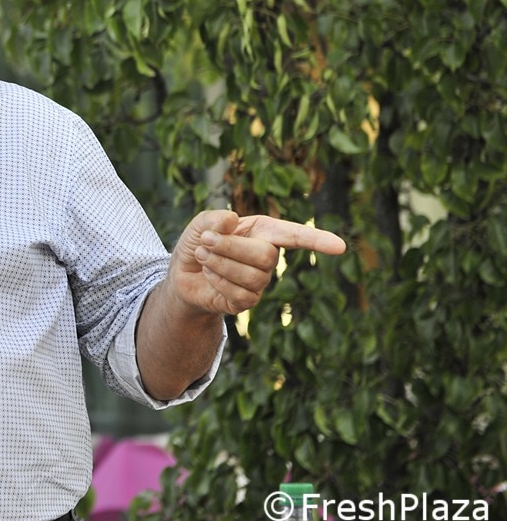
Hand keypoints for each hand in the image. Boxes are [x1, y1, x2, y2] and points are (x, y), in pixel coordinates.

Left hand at [168, 209, 346, 315]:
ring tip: (203, 256)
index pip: (295, 235)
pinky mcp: (247, 301)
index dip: (317, 240)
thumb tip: (231, 219)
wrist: (181, 274)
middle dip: (231, 247)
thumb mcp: (200, 225)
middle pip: (266, 256)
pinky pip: (241, 295)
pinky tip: (209, 275)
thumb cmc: (199, 243)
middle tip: (206, 240)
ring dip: (220, 264)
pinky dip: (218, 281)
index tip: (340, 246)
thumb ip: (212, 219)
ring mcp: (260, 281)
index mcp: (263, 231)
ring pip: (253, 277)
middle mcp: (267, 256)